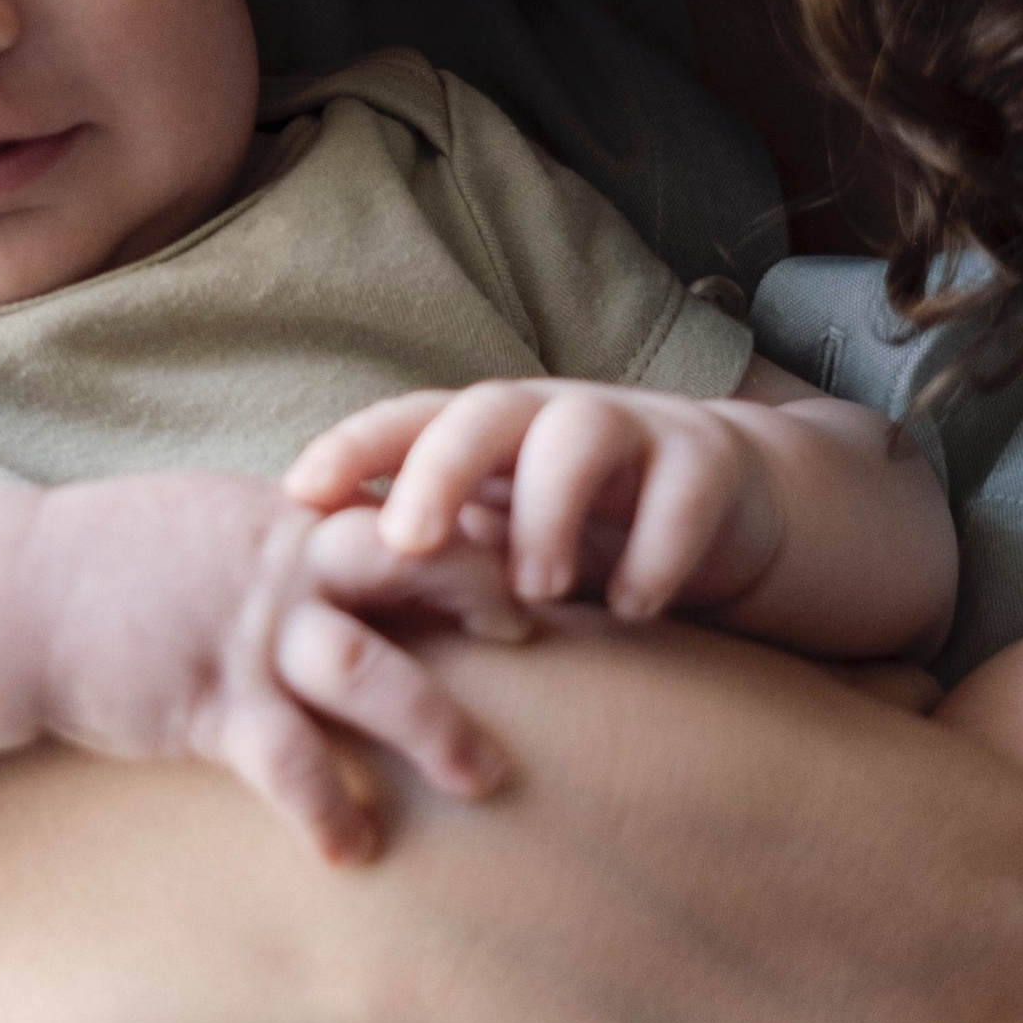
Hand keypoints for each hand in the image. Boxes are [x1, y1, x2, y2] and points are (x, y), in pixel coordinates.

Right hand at [26, 471, 526, 864]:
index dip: (471, 530)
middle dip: (485, 599)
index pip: (404, 511)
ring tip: (483, 780)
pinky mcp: (209, 703)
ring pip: (371, 672)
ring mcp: (249, 636)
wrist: (15, 597)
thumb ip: (288, 536)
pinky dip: (327, 810)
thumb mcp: (211, 522)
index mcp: (290, 520)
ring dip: (435, 728)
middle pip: (415, 567)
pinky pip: (288, 762)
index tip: (526, 558)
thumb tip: (355, 548)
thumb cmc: (114, 563)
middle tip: (540, 639)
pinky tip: (353, 852)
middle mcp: (283, 571)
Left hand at [290, 380, 778, 619]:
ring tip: (533, 591)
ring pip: (581, 434)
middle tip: (406, 543)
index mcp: (489, 433)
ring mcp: (634, 430)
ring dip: (548, 513)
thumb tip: (309, 606)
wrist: (725, 507)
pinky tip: (632, 611)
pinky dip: (654, 552)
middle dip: (438, 470)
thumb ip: (428, 555)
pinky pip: (681, 493)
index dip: (353, 448)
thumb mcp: (499, 541)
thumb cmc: (581, 533)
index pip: (409, 420)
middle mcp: (552, 415)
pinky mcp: (708, 463)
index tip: (297, 494)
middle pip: (485, 411)